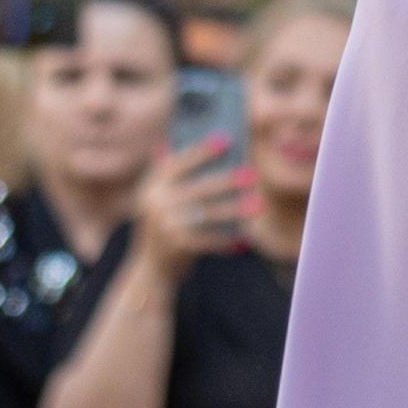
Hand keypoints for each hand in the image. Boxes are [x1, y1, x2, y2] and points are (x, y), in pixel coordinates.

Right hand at [132, 138, 259, 283]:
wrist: (150, 268)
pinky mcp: (175, 245)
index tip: (226, 139)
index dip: (202, 150)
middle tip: (253, 174)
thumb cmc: (165, 224)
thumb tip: (187, 141)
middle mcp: (155, 203)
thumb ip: (170, 173)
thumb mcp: (161, 198)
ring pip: (207, 213)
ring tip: (257, 205)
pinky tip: (244, 237)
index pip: (178, 162)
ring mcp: (164, 225)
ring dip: (235, 209)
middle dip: (228, 181)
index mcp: (152, 185)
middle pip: (198, 187)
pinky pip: (208, 239)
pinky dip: (226, 239)